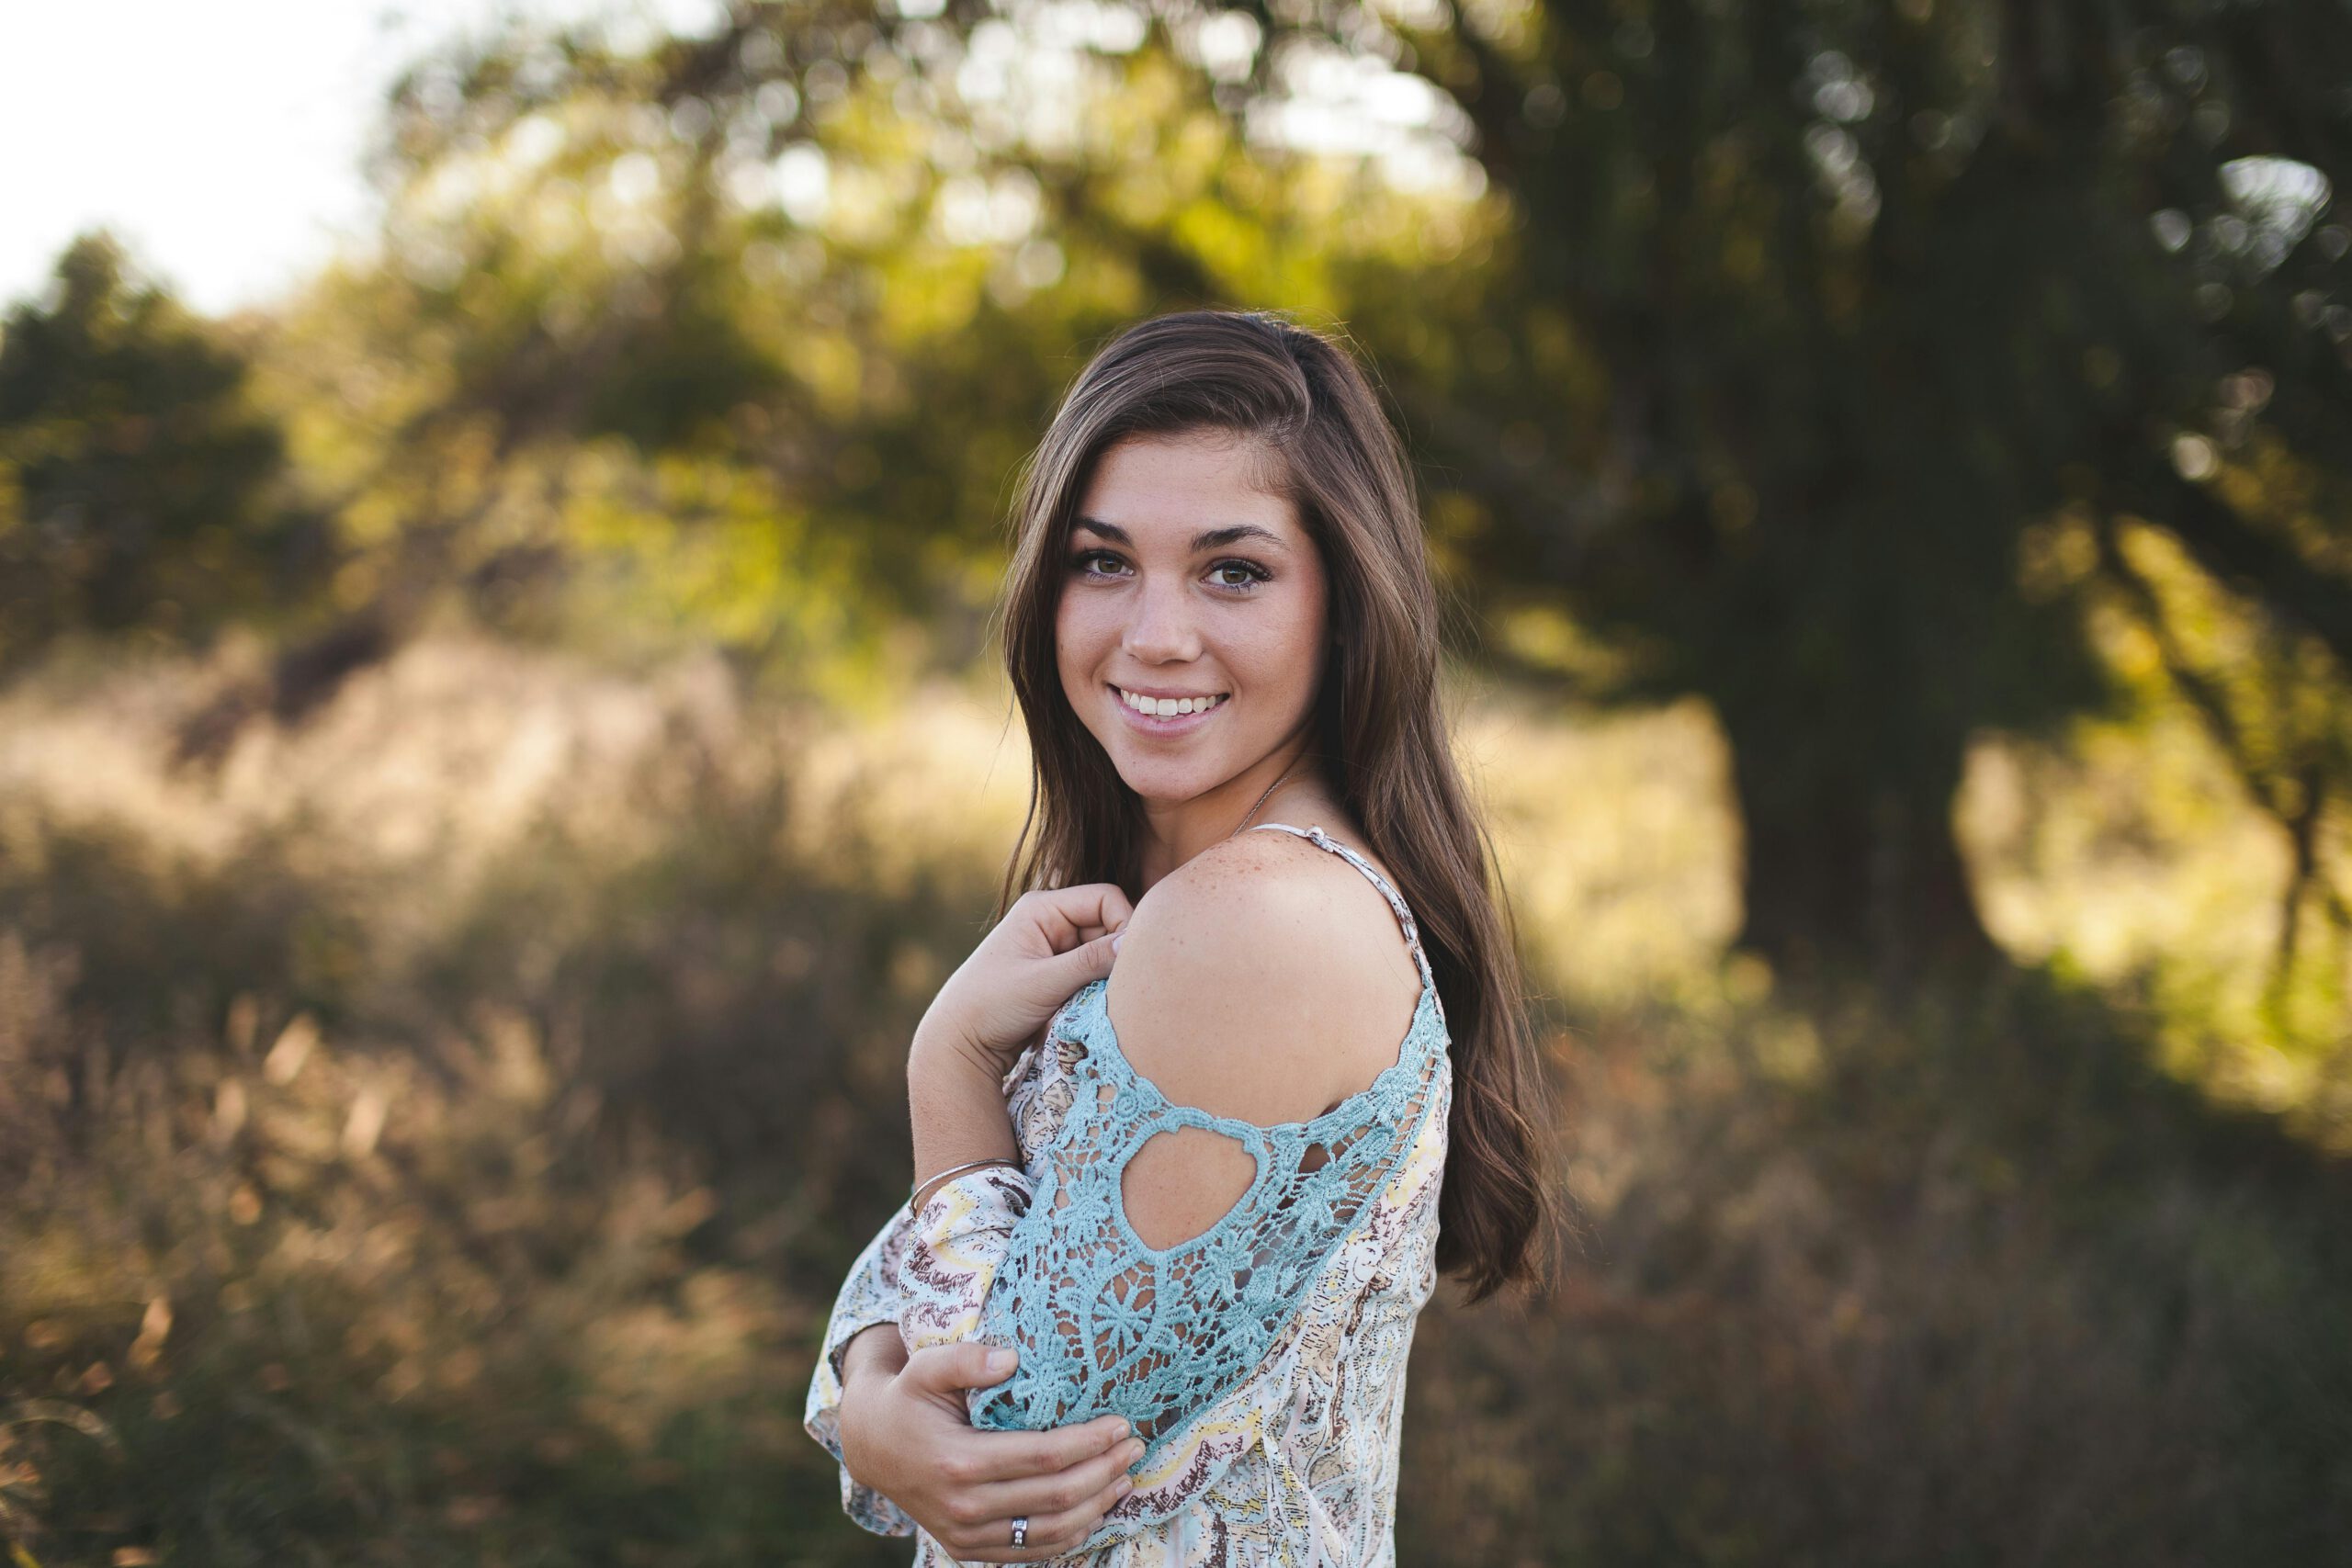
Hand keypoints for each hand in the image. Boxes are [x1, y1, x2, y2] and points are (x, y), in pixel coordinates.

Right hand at [838, 1334, 1143, 1561]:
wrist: (872, 1446)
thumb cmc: (908, 1398)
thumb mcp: (926, 1368)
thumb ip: (966, 1359)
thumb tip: (1012, 1360)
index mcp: (958, 1461)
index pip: (1043, 1457)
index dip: (1089, 1442)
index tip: (1121, 1423)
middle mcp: (965, 1506)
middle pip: (1056, 1496)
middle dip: (1104, 1471)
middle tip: (1133, 1446)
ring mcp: (966, 1535)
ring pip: (1050, 1531)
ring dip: (1097, 1506)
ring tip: (1124, 1477)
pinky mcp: (968, 1549)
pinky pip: (1031, 1552)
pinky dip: (1071, 1535)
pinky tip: (1095, 1509)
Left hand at [918, 884, 1132, 1070]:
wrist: (959, 1042)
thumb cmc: (991, 1005)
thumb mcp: (1043, 982)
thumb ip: (1090, 961)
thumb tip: (1133, 944)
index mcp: (1042, 908)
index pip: (1105, 899)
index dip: (1124, 924)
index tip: (1129, 961)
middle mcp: (1050, 921)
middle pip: (1107, 926)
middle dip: (1113, 955)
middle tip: (1111, 987)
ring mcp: (1054, 948)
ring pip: (1102, 953)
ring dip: (1103, 976)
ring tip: (1089, 1001)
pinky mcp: (1057, 973)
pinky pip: (1091, 974)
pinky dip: (1093, 990)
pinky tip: (1081, 1008)